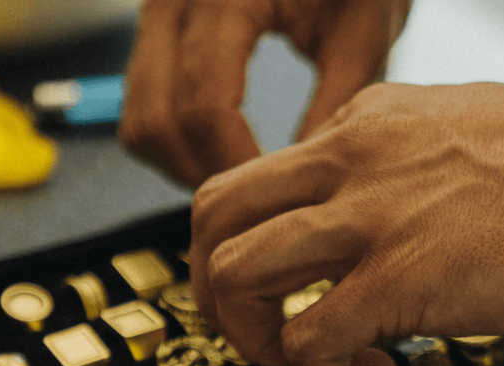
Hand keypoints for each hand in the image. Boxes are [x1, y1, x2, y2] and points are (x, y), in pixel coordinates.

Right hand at [119, 0, 410, 187]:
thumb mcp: (365, 28)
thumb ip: (339, 106)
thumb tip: (312, 182)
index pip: (204, 107)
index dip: (235, 168)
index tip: (272, 201)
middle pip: (154, 121)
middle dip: (204, 176)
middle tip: (257, 207)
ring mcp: (160, 11)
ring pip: (139, 118)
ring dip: (184, 164)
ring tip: (245, 183)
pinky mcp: (162, 26)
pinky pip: (145, 101)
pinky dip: (179, 138)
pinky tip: (229, 150)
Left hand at [190, 82, 503, 365]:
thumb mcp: (458, 135)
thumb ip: (401, 167)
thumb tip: (373, 222)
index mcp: (363, 124)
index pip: (258, 180)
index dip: (255, 245)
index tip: (288, 287)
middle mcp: (351, 160)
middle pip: (215, 216)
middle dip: (216, 287)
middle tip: (260, 328)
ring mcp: (374, 216)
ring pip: (237, 273)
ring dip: (252, 335)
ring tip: (308, 360)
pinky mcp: (408, 276)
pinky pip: (310, 338)